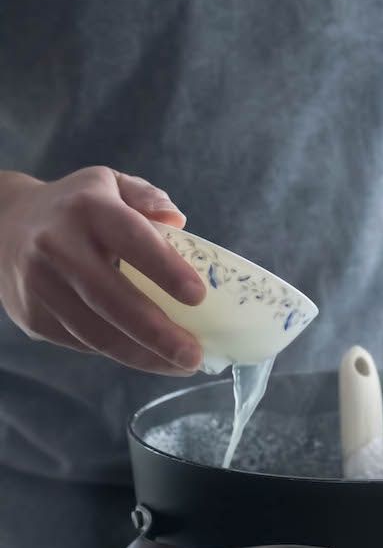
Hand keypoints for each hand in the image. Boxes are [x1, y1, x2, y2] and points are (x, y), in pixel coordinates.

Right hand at [0, 166, 206, 374]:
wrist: (3, 225)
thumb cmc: (75, 208)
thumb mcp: (109, 184)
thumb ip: (146, 197)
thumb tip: (177, 223)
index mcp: (88, 208)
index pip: (132, 239)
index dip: (166, 269)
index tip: (198, 297)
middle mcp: (58, 246)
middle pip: (113, 300)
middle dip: (158, 334)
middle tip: (193, 355)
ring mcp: (41, 285)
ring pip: (97, 332)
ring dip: (143, 355)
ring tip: (179, 364)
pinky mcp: (33, 317)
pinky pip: (83, 343)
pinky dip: (120, 353)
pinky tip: (148, 357)